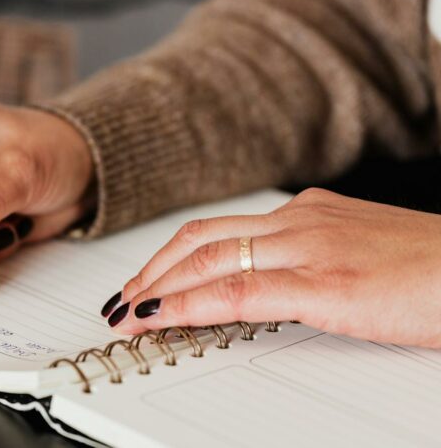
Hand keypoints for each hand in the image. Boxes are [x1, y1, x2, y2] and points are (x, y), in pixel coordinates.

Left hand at [104, 188, 440, 347]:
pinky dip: (189, 304)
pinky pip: (237, 291)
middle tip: (122, 298)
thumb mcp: (357, 255)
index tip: (146, 282)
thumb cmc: (430, 269)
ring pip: (207, 260)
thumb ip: (310, 262)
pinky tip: (160, 318)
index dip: (171, 257)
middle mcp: (299, 222)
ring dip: (157, 287)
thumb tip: (270, 285)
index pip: (218, 231)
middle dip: (151, 270)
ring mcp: (308, 247)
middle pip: (199, 239)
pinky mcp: (324, 283)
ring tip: (127, 312)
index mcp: (306, 214)